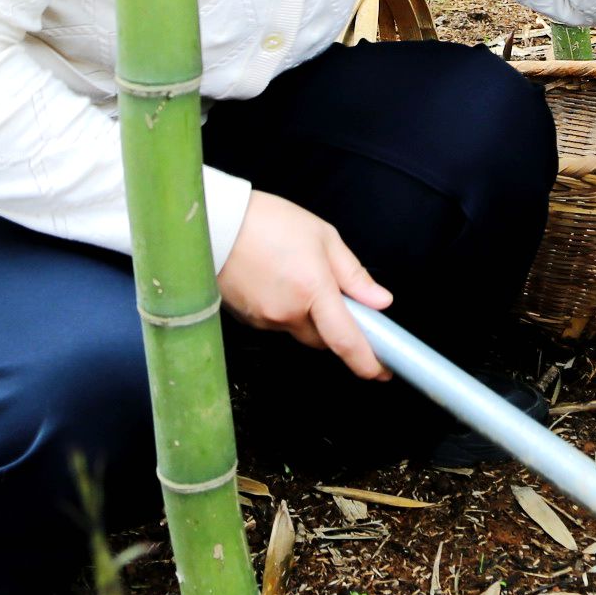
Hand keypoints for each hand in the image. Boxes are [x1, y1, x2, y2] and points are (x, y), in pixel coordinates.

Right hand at [218, 192, 393, 378]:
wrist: (213, 223)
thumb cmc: (267, 222)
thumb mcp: (323, 237)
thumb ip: (353, 274)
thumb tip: (380, 301)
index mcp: (313, 289)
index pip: (346, 341)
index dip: (367, 362)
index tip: (382, 372)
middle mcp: (288, 312)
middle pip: (323, 339)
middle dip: (335, 327)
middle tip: (335, 298)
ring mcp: (264, 320)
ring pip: (299, 331)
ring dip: (308, 316)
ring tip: (297, 276)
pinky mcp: (247, 320)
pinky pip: (277, 324)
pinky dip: (285, 310)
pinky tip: (277, 282)